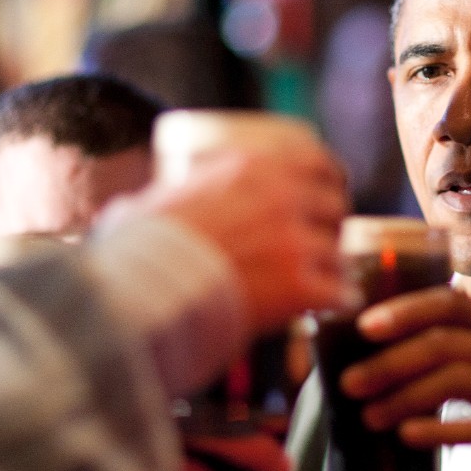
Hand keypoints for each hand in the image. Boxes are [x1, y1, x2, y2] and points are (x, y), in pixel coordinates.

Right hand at [123, 141, 354, 335]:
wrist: (143, 291)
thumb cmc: (139, 249)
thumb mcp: (155, 201)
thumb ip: (165, 196)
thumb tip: (131, 208)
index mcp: (252, 168)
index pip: (317, 162)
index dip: (330, 181)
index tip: (331, 193)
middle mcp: (281, 197)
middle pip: (335, 207)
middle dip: (330, 228)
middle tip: (320, 247)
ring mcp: (295, 241)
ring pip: (338, 254)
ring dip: (331, 270)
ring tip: (319, 285)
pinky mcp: (300, 285)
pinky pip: (339, 293)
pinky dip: (335, 303)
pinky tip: (326, 308)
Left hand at [340, 286, 470, 470]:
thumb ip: (445, 344)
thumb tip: (368, 347)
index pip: (448, 303)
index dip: (404, 311)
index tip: (363, 327)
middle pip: (444, 344)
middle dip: (390, 362)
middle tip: (351, 382)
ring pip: (457, 381)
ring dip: (406, 398)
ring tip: (371, 415)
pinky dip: (441, 431)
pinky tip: (408, 435)